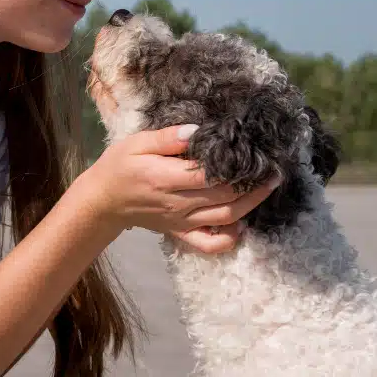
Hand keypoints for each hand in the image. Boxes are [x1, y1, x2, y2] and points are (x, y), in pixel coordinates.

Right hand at [73, 124, 280, 251]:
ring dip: (252, 205)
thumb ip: (168, 137)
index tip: (258, 152)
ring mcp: (181, 221)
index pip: (211, 174)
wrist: (103, 200)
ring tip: (268, 187)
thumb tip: (197, 132)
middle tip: (273, 168)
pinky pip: (209, 244)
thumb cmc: (119, 166)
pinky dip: (229, 239)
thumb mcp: (137, 143)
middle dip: (254, 184)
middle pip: (226, 197)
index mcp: (166, 178)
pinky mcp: (181, 233)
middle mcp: (178, 203)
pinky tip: (242, 224)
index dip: (238, 165)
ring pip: (225, 218)